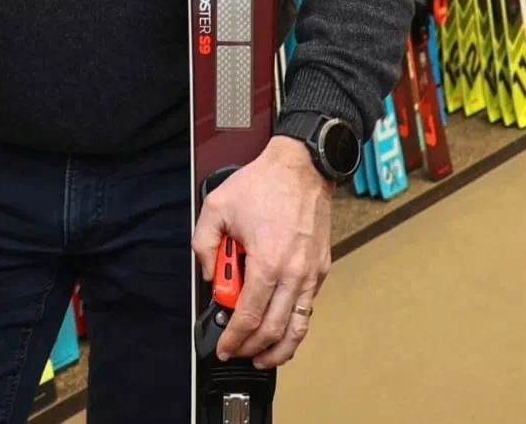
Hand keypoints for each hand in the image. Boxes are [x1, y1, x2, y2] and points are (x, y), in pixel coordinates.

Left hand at [191, 135, 331, 368]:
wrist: (301, 167)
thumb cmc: (263, 184)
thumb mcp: (216, 207)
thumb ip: (204, 245)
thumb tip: (209, 275)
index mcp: (267, 262)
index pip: (249, 317)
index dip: (234, 338)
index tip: (224, 346)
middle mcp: (294, 273)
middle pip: (274, 330)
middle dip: (252, 349)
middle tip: (237, 353)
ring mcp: (311, 273)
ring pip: (298, 327)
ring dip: (280, 349)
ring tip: (263, 358)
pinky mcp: (321, 269)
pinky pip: (308, 308)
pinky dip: (294, 326)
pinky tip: (280, 329)